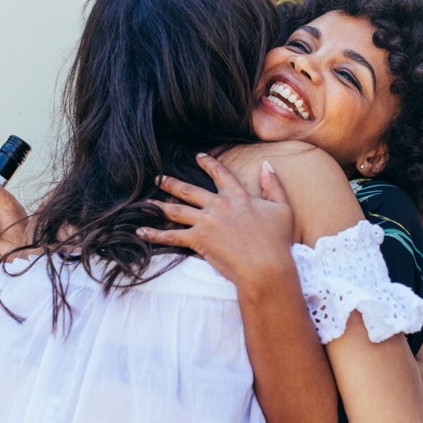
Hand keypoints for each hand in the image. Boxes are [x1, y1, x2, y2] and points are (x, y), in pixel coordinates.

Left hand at [138, 154, 295, 287]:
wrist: (265, 266)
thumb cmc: (277, 240)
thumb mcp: (281, 208)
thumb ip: (273, 185)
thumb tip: (267, 165)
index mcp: (238, 196)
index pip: (220, 173)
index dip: (208, 163)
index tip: (198, 156)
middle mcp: (218, 205)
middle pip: (189, 190)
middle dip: (172, 183)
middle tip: (159, 178)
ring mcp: (206, 222)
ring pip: (176, 210)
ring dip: (159, 205)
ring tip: (146, 202)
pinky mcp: (198, 240)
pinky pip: (171, 236)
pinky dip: (154, 234)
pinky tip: (140, 231)